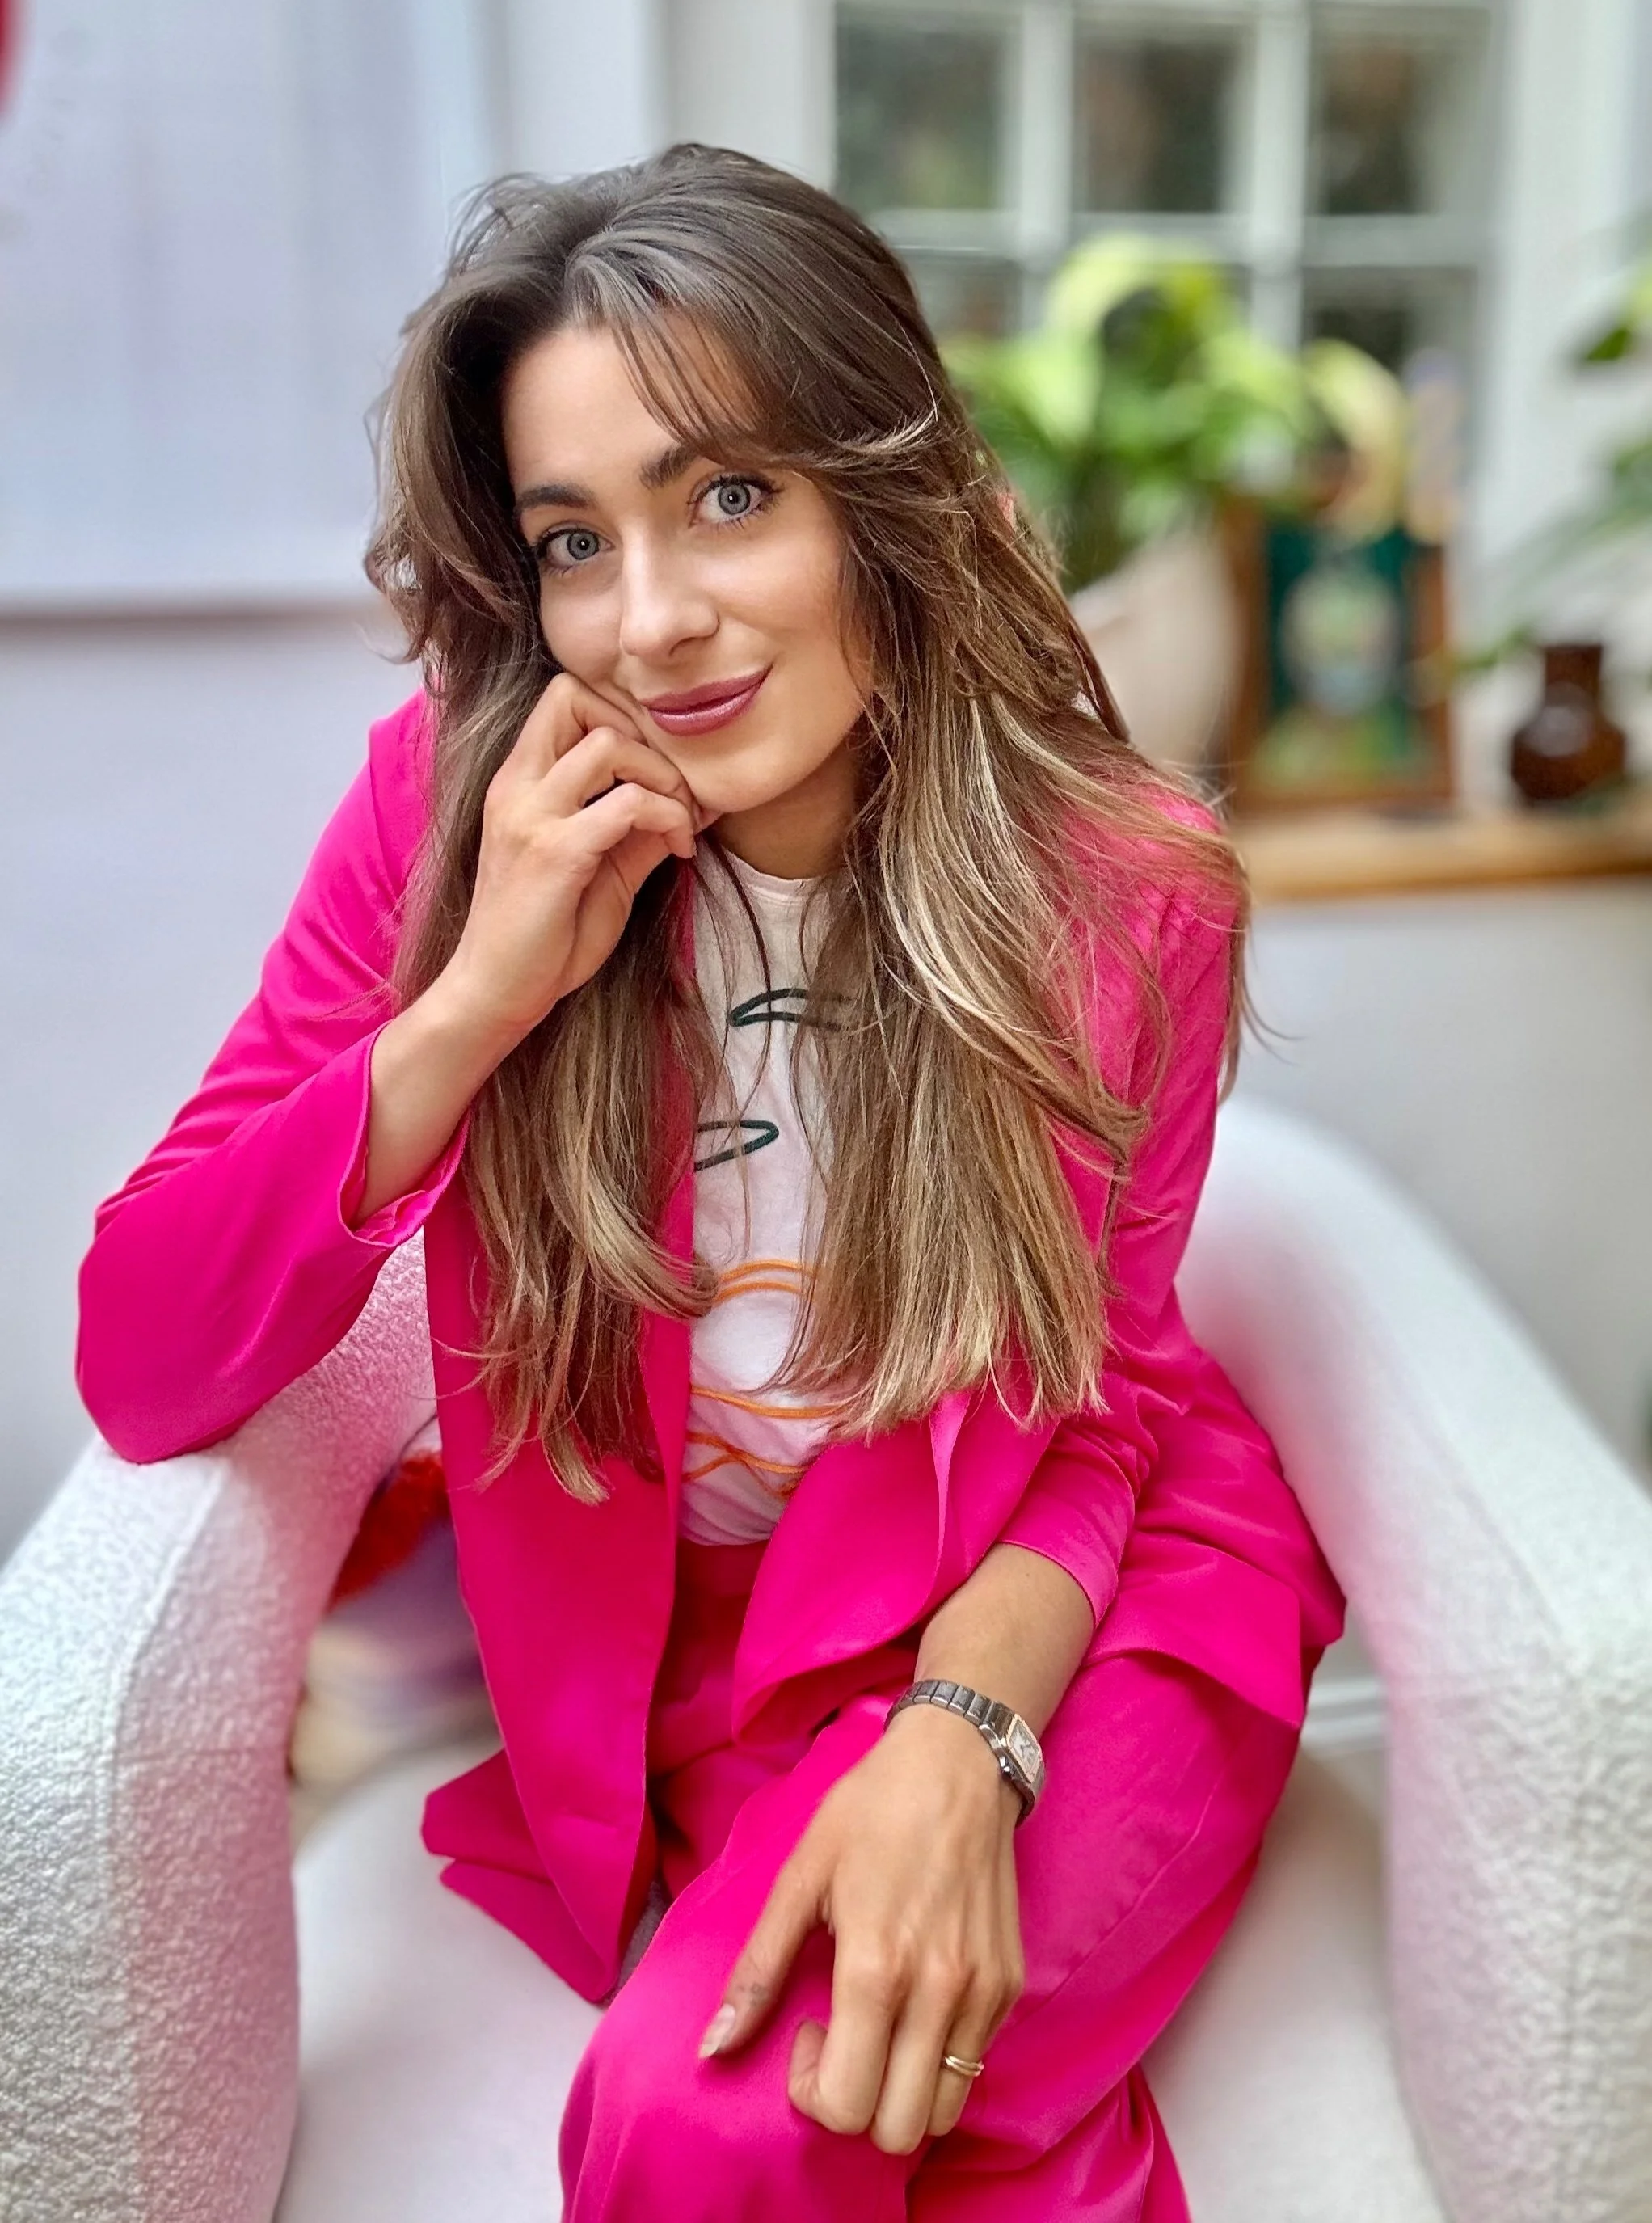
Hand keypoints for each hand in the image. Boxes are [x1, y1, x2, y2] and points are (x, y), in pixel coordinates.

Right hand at [437, 672, 711, 1049]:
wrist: (496, 989)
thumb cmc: (544, 935)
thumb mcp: (602, 870)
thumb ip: (639, 828)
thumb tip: (699, 798)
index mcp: (518, 781)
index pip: (564, 696)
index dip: (619, 713)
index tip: (656, 766)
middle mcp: (517, 786)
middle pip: (576, 696)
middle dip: (640, 730)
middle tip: (672, 784)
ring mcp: (532, 816)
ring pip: (611, 743)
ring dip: (663, 775)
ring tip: (682, 819)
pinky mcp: (556, 853)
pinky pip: (630, 804)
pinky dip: (670, 816)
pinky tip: (681, 848)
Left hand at [699, 1705, 1025, 2154]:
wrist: (958, 1764)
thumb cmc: (870, 1812)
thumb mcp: (800, 1879)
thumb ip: (758, 1970)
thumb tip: (711, 2049)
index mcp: (876, 1969)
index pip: (846, 2104)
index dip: (812, 2091)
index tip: (806, 2031)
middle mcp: (938, 1993)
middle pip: (898, 2131)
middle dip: (856, 2104)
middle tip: (840, 2037)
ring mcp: (983, 1994)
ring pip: (943, 2113)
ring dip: (902, 2094)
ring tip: (880, 2027)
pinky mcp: (1010, 1985)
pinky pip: (973, 2065)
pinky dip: (937, 2061)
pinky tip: (915, 2002)